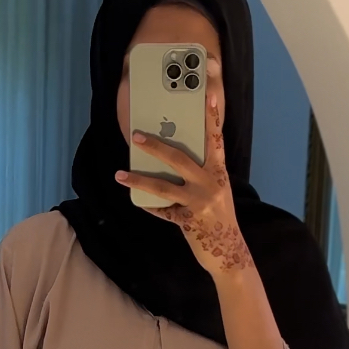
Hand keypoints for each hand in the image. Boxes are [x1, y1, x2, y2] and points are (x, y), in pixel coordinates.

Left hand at [114, 62, 252, 279]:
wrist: (228, 252)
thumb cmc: (219, 217)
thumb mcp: (217, 190)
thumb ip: (202, 173)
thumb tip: (173, 158)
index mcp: (219, 172)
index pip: (215, 140)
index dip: (211, 118)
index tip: (208, 96)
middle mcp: (210, 183)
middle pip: (180, 159)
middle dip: (156, 146)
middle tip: (136, 135)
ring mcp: (200, 202)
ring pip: (164, 186)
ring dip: (139, 179)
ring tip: (120, 174)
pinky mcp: (189, 221)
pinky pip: (163, 211)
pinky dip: (150, 206)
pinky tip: (136, 200)